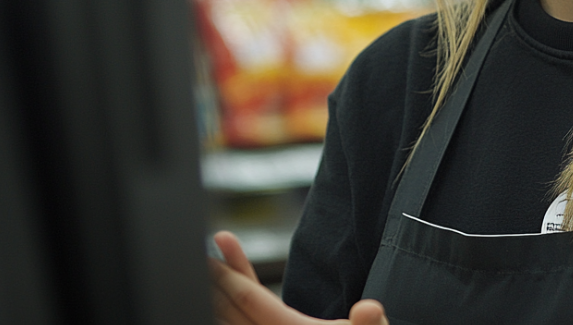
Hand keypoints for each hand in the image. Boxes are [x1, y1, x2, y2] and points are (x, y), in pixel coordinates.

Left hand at [209, 231, 387, 324]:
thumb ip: (370, 323)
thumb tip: (369, 310)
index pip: (252, 299)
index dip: (230, 274)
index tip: (213, 254)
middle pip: (235, 308)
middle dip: (218, 280)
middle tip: (202, 255)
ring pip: (234, 322)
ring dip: (220, 297)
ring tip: (211, 274)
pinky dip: (230, 314)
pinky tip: (224, 304)